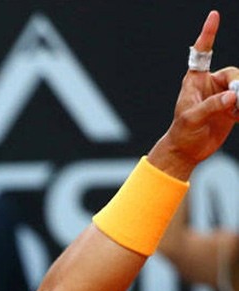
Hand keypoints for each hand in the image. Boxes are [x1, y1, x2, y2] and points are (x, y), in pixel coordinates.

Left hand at [149, 10, 238, 179]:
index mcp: (195, 80)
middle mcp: (210, 84)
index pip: (203, 52)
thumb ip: (212, 106)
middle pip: (234, 73)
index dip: (209, 33)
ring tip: (236, 113)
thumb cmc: (182, 132)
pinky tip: (237, 119)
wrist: (187, 151)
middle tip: (235, 100)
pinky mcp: (232, 107)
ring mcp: (222, 95)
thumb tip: (233, 95)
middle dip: (238, 85)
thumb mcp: (192, 118)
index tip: (214, 15)